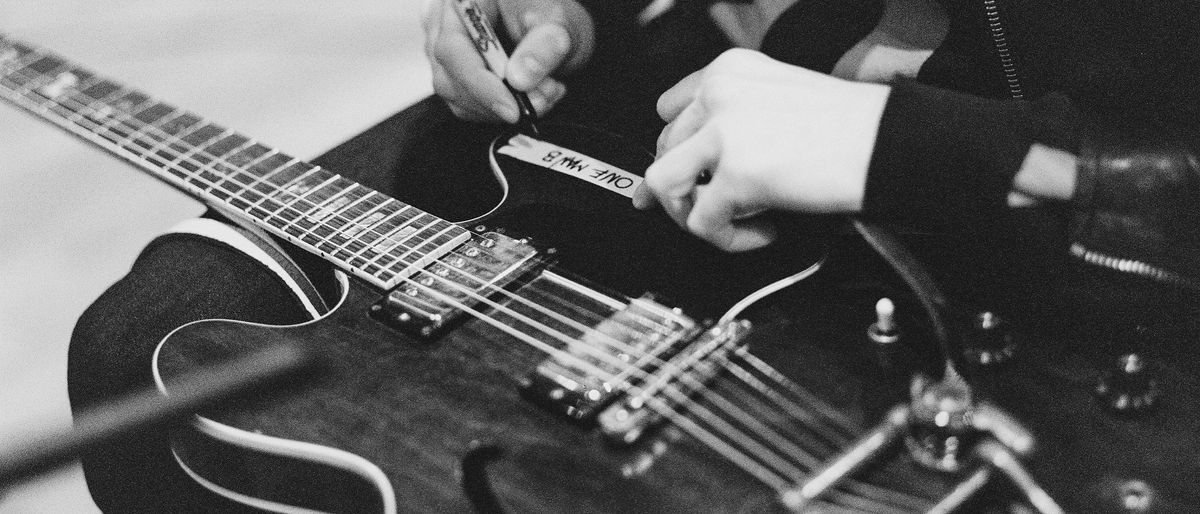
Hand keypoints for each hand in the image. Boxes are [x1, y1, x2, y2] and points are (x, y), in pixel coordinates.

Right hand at [423, 0, 594, 122]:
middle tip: (542, 98)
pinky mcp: (457, 75)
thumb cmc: (549, 9)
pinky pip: (470, 105)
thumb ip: (543, 45)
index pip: (452, 48)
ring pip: (459, 98)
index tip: (511, 108)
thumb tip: (519, 80)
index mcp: (463, 1)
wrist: (551, 18)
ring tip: (546, 91)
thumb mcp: (557, 19)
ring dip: (504, 108)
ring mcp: (447, 52)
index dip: (479, 83)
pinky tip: (533, 94)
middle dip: (497, 100)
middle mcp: (444, 25)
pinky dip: (503, 109)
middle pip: (449, 78)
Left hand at [633, 49, 890, 251]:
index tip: (684, 176)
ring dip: (692, 213)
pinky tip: (764, 230)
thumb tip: (687, 171)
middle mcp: (719, 93)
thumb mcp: (779, 103)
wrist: (889, 143)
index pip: (669, 110)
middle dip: (689, 188)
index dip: (677, 150)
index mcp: (729, 71)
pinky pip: (701, 223)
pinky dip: (729, 238)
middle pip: (663, 150)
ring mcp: (723, 130)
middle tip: (727, 207)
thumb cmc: (851, 130)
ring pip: (663, 184)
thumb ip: (732, 125)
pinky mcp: (735, 173)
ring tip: (733, 219)